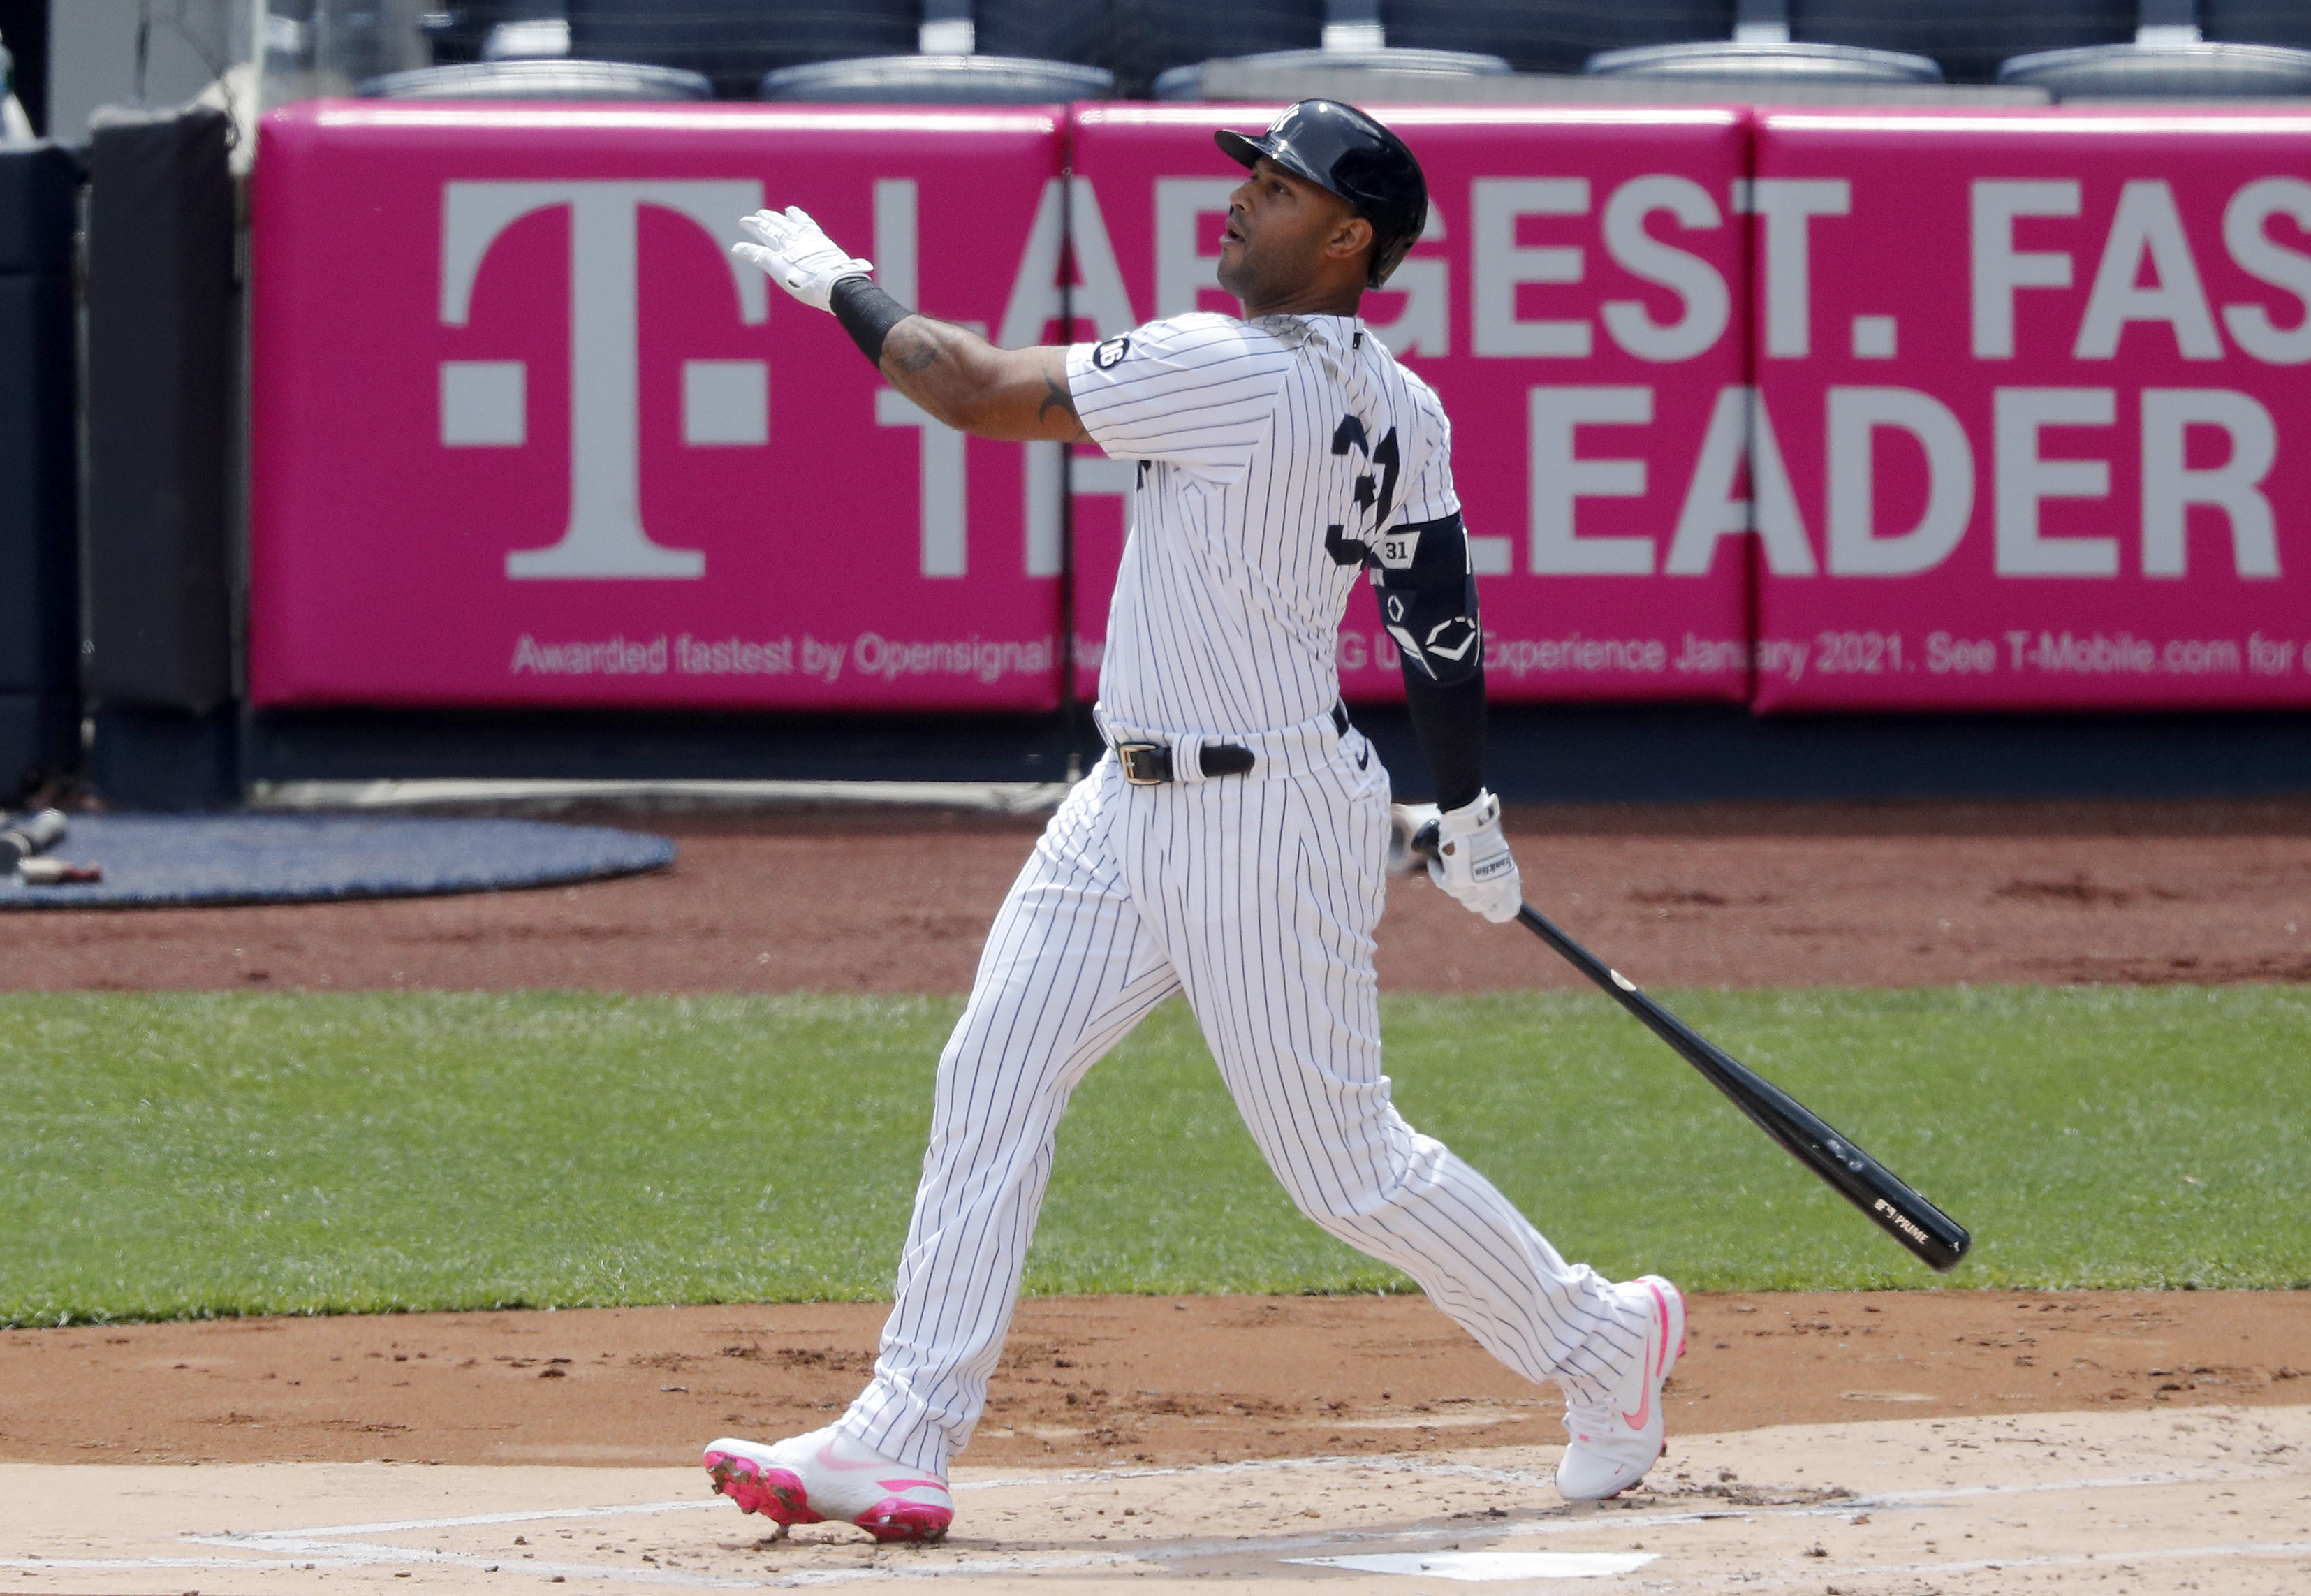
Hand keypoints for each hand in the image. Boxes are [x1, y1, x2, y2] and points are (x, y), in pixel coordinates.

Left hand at [732, 206, 873, 312]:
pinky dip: (746, 250)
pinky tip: (736, 248)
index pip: (805, 226)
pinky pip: (756, 254)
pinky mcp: (775, 262)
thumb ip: (849, 271)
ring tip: (746, 221)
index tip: (790, 211)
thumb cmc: (846, 282)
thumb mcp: (849, 273)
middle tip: (762, 214)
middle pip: (782, 225)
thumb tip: (864, 274)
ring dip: (755, 226)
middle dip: (772, 218)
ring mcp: (788, 249)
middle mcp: (801, 241)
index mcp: (819, 242)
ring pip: (767, 233)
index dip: (797, 217)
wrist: (836, 283)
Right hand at [1416, 790, 1520, 923]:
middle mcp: (1493, 887)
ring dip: (1455, 885)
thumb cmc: (1483, 828)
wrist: (1470, 821)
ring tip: (1450, 868)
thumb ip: (1493, 867)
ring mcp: (1474, 888)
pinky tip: (1435, 862)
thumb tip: (1482, 879)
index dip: (1497, 911)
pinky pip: (1441, 882)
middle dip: (1471, 896)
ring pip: (1461, 897)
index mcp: (1508, 879)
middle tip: (1464, 885)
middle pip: (1480, 905)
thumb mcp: (1497, 850)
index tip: (1489, 909)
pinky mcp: (1455, 883)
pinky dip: (1437, 872)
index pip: (1507, 908)